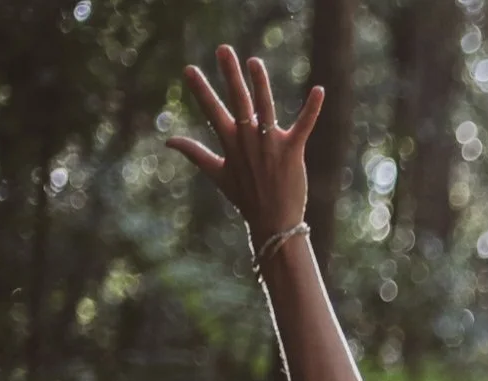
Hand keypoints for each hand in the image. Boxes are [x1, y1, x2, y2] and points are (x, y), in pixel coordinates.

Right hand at [165, 45, 323, 244]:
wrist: (273, 222)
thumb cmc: (245, 198)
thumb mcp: (216, 173)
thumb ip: (194, 153)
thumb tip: (168, 141)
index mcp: (230, 143)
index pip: (212, 110)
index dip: (202, 90)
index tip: (189, 68)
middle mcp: (248, 140)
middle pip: (238, 101)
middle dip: (230, 75)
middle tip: (224, 49)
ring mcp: (270, 145)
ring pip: (265, 107)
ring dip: (261, 84)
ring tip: (254, 62)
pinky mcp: (292, 151)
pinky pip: (304, 125)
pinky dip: (312, 108)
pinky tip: (319, 90)